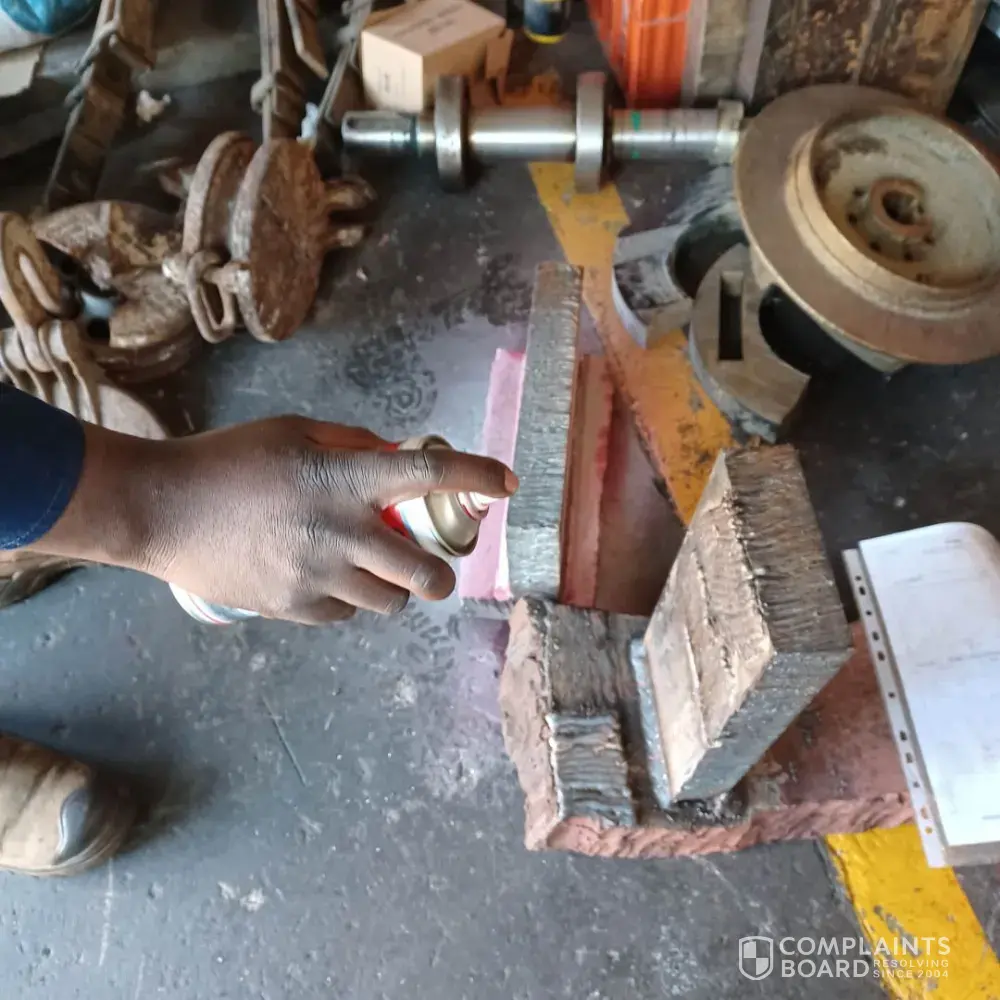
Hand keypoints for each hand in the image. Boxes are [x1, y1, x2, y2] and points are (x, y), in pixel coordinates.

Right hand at [29, 417, 516, 623]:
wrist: (161, 509)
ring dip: (395, 590)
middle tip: (433, 565)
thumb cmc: (227, 460)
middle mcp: (342, 532)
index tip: (508, 483)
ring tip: (373, 572)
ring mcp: (319, 576)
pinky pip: (347, 615)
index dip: (477, 477)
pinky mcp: (295, 608)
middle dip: (442, 575)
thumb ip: (351, 443)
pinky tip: (329, 581)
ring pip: (391, 603)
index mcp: (343, 479)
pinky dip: (351, 601)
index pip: (428, 476)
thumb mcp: (292, 431)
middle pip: (426, 574)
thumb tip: (394, 454)